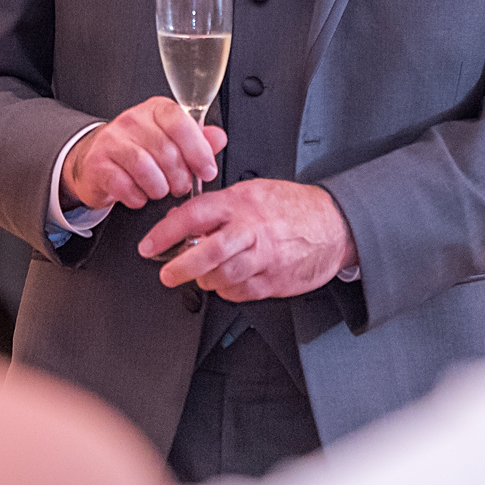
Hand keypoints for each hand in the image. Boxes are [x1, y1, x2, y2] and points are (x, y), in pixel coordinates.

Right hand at [61, 97, 224, 211]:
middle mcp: (132, 120)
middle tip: (181, 186)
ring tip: (160, 190)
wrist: (100, 162)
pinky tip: (139, 195)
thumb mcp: (172, 141)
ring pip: (145, 168)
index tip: (207, 171)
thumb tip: (219, 138)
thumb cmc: (141, 151)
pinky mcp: (97, 163)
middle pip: (166, 150)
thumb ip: (198, 140)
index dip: (198, 150)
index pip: (180, 122)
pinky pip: (124, 185)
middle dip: (180, 177)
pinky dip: (137, 197)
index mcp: (156, 110)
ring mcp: (112, 140)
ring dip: (159, 188)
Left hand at [138, 179, 355, 300]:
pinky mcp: (274, 281)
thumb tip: (180, 219)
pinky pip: (240, 292)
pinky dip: (227, 290)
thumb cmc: (292, 207)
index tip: (149, 244)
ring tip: (202, 274)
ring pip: (222, 277)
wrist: (335, 225)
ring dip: (205, 279)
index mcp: (242, 203)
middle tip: (166, 273)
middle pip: (208, 252)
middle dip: (181, 267)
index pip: (195, 215)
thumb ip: (217, 206)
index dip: (166, 231)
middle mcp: (252, 230)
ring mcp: (264, 258)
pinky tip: (227, 281)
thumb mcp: (252, 191)